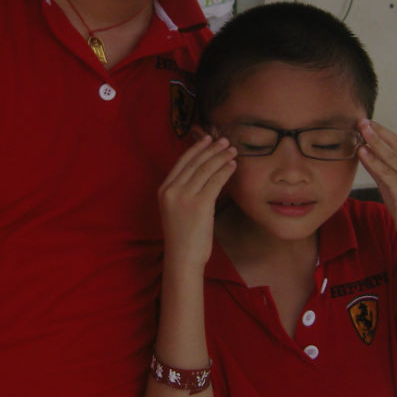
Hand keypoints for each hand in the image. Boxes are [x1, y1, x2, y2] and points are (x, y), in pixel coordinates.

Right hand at [158, 134, 235, 267]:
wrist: (182, 257)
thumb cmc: (182, 235)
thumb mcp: (175, 209)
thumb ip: (183, 190)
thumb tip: (203, 172)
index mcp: (164, 190)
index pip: (182, 162)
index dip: (196, 148)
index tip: (208, 139)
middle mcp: (172, 190)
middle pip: (195, 162)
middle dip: (212, 149)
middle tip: (225, 141)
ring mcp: (185, 197)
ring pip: (206, 169)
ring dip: (221, 157)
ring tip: (232, 151)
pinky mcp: (200, 205)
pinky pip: (215, 181)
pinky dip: (225, 171)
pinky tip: (232, 166)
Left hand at [356, 120, 396, 244]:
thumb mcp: (391, 183)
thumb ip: (379, 167)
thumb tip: (363, 150)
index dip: (382, 130)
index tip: (367, 121)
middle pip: (394, 144)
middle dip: (377, 131)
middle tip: (361, 120)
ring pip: (390, 156)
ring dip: (374, 141)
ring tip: (360, 130)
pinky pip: (386, 173)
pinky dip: (373, 161)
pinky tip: (362, 152)